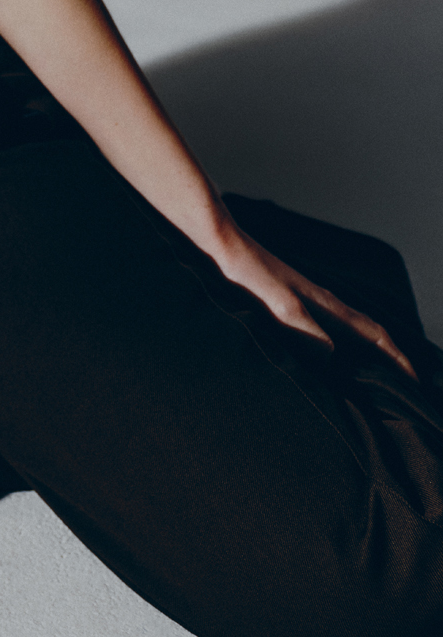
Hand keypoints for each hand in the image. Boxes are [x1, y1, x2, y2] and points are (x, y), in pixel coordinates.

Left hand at [211, 227, 416, 379]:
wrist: (222, 246)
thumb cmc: (247, 273)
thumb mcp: (277, 304)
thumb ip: (304, 327)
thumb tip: (331, 354)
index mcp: (325, 304)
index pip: (373, 332)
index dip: (396, 357)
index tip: (414, 381)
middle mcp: (322, 302)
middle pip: (367, 333)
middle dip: (388, 359)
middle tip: (401, 389)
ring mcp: (306, 302)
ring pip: (347, 332)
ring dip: (364, 355)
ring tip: (370, 381)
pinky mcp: (287, 303)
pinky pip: (325, 329)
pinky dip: (338, 347)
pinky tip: (324, 359)